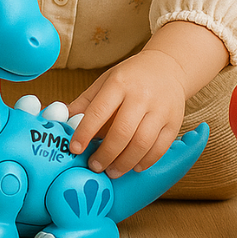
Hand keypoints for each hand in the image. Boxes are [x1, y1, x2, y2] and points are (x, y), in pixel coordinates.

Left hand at [67, 49, 187, 178]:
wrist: (167, 67)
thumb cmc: (131, 77)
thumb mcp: (106, 81)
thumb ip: (85, 102)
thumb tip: (62, 121)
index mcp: (120, 83)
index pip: (99, 111)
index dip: (85, 132)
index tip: (75, 148)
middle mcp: (141, 95)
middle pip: (122, 132)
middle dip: (105, 154)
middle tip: (95, 166)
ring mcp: (160, 109)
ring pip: (142, 144)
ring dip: (124, 163)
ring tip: (112, 170)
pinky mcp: (174, 122)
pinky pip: (160, 148)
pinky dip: (145, 162)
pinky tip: (134, 166)